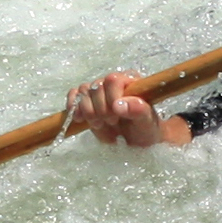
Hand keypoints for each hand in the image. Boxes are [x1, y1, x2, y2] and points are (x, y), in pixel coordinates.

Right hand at [64, 71, 193, 147]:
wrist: (138, 142)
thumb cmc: (146, 130)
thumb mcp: (148, 122)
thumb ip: (138, 110)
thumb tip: (118, 104)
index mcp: (130, 81)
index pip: (112, 80)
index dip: (110, 99)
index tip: (116, 117)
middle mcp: (113, 83)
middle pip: (95, 87)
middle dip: (100, 110)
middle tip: (111, 123)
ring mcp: (98, 91)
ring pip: (83, 91)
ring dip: (88, 111)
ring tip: (99, 124)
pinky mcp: (87, 100)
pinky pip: (74, 95)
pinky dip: (73, 106)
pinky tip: (79, 119)